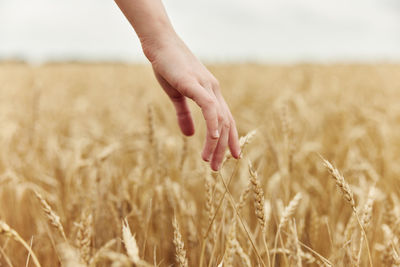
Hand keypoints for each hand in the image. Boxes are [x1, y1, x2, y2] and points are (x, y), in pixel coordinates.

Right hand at [142, 34, 240, 170]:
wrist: (159, 44)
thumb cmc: (168, 67)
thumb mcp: (176, 95)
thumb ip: (184, 115)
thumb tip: (190, 135)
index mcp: (210, 93)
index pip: (226, 120)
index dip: (230, 139)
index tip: (231, 157)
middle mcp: (214, 91)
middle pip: (226, 124)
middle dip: (222, 148)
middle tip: (216, 168)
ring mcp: (206, 87)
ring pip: (220, 120)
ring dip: (216, 143)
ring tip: (209, 161)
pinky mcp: (195, 84)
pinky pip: (209, 107)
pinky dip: (213, 123)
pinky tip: (214, 138)